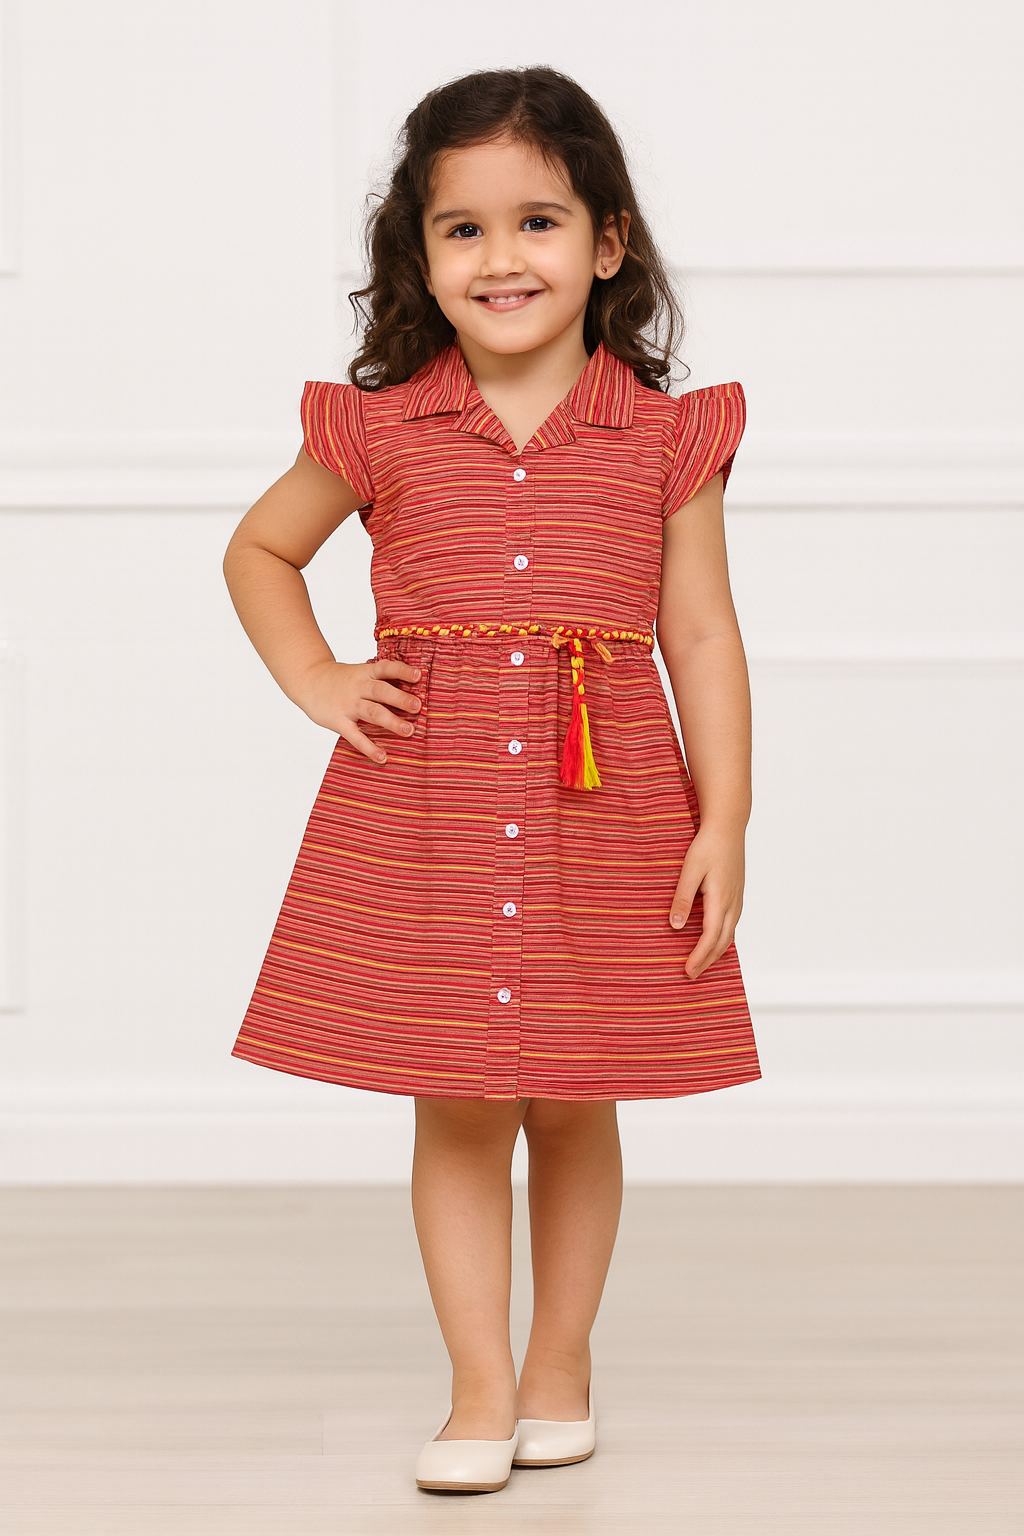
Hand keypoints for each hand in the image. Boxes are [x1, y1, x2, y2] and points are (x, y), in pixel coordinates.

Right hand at [298, 658, 422, 762]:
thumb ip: (380, 680)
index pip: (385, 668)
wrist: (308, 680)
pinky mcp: (338, 721)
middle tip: (418, 706)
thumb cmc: (341, 679)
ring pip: (372, 712)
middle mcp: (358, 687)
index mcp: (365, 673)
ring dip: (391, 721)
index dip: (402, 671)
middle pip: (381, 691)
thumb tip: (412, 690)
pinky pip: (355, 736)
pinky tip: (382, 757)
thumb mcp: (359, 672)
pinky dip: (369, 747)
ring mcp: (348, 704)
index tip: (418, 675)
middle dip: (400, 698)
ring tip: (408, 731)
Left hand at [668, 825, 744, 979]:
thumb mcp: (690, 870)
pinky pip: (732, 924)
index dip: (700, 957)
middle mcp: (733, 903)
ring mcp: (738, 899)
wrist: (728, 827)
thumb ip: (683, 898)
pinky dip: (722, 938)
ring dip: (716, 951)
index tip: (688, 970)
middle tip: (692, 974)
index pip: (711, 937)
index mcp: (720, 899)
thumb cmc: (708, 845)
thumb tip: (676, 926)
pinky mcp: (737, 894)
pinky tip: (714, 939)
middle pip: (723, 942)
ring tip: (702, 962)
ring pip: (730, 934)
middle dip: (708, 960)